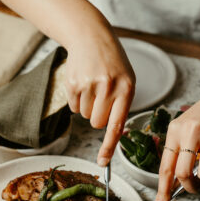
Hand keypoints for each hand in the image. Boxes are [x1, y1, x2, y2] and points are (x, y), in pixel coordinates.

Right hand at [64, 33, 135, 166]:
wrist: (91, 37)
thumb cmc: (111, 63)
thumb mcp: (126, 79)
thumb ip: (122, 105)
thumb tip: (114, 134)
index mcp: (126, 88)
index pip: (116, 125)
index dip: (108, 147)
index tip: (102, 163)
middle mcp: (108, 87)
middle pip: (97, 123)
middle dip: (96, 117)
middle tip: (100, 99)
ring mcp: (89, 85)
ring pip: (84, 116)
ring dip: (87, 106)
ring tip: (92, 86)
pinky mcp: (73, 84)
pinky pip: (73, 107)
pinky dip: (76, 100)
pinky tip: (82, 83)